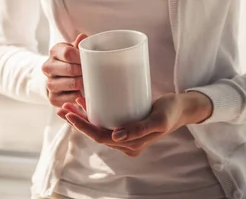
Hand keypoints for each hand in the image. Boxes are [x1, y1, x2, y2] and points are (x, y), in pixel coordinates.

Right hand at [42, 32, 87, 107]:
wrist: (58, 76)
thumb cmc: (71, 59)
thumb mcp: (73, 48)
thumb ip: (79, 44)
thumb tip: (82, 37)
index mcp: (54, 51)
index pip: (68, 53)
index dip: (81, 57)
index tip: (89, 60)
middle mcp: (48, 67)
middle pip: (71, 69)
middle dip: (83, 71)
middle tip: (91, 71)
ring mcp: (49, 83)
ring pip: (72, 84)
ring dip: (83, 83)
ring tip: (87, 80)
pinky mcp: (52, 98)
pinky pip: (71, 98)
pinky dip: (79, 95)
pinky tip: (81, 91)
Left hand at [57, 92, 193, 157]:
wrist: (182, 108)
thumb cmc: (172, 112)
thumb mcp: (158, 119)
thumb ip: (139, 129)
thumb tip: (116, 137)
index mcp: (131, 145)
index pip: (100, 137)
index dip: (83, 127)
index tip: (70, 114)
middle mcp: (126, 142)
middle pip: (96, 133)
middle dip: (78, 122)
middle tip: (63, 107)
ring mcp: (126, 134)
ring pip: (99, 127)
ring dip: (83, 118)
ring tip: (69, 105)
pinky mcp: (127, 124)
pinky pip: (107, 121)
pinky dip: (95, 113)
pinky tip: (86, 102)